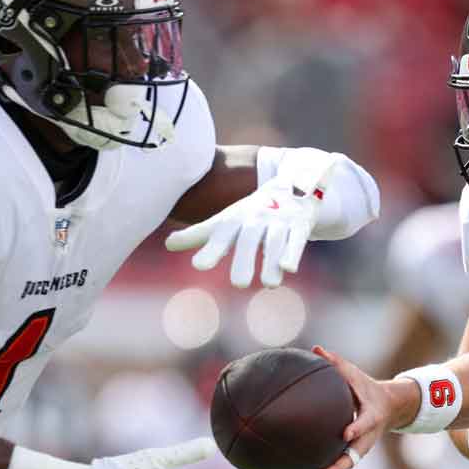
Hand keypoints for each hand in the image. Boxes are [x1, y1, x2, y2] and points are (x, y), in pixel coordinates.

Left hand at [164, 162, 333, 287]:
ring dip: (272, 261)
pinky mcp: (301, 224)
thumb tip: (167, 244)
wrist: (292, 184)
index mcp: (235, 219)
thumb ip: (199, 235)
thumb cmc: (252, 212)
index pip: (221, 235)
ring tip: (268, 284)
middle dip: (245, 259)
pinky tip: (290, 268)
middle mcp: (256, 219)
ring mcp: (279, 221)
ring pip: (275, 240)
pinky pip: (297, 239)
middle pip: (249, 239)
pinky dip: (293, 253)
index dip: (210, 249)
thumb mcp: (226, 221)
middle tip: (239, 284)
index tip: (198, 265)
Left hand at [297, 346, 416, 468]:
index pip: (365, 424)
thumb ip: (337, 363)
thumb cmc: (366, 387)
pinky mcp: (353, 452)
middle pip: (355, 456)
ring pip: (344, 465)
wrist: (389, 406)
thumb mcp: (355, 374)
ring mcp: (361, 447)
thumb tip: (316, 348)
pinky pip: (337, 463)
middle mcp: (367, 437)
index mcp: (372, 417)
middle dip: (339, 465)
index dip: (357, 430)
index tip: (346, 434)